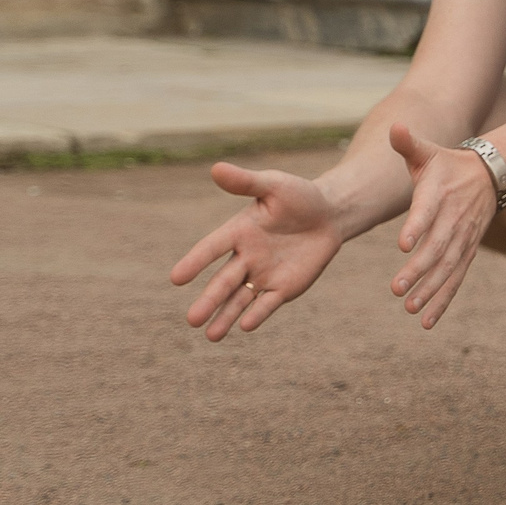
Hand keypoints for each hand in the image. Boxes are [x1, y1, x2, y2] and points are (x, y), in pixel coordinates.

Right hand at [169, 163, 347, 340]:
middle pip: (223, 282)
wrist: (329, 215)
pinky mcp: (284, 288)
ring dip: (225, 316)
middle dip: (208, 301)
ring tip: (210, 336)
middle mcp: (246, 257)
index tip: (176, 279)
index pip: (211, 248)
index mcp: (238, 231)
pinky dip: (258, 314)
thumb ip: (246, 182)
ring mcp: (263, 274)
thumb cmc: (298, 197)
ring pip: (240, 299)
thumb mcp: (274, 185)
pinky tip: (246, 326)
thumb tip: (216, 168)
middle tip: (191, 320)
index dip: (195, 262)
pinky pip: (268, 303)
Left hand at [387, 124, 501, 328]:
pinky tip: (426, 321)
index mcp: (440, 193)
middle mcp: (454, 219)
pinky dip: (442, 301)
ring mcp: (463, 239)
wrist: (491, 175)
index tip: (403, 244)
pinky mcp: (466, 253)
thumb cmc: (448, 164)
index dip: (417, 226)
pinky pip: (455, 280)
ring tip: (408, 307)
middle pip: (437, 248)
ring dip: (429, 290)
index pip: (428, 211)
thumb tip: (396, 126)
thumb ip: (408, 143)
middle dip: (418, 271)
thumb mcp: (429, 151)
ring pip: (447, 269)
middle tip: (396, 288)